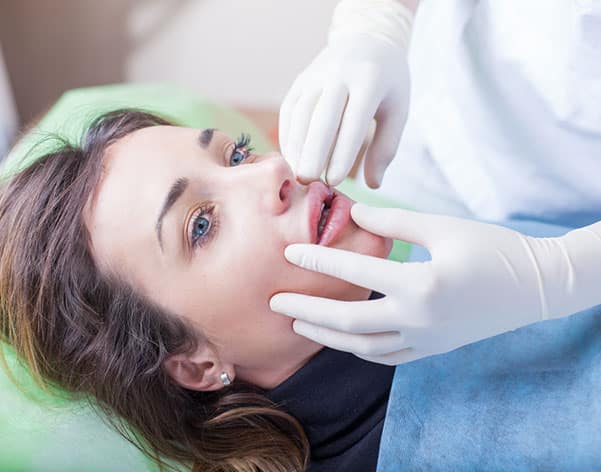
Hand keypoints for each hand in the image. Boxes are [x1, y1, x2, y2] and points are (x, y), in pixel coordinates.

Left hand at [270, 204, 600, 364]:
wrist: (536, 287)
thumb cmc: (492, 249)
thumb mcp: (442, 227)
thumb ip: (393, 222)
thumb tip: (352, 211)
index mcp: (421, 285)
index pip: (356, 274)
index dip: (318, 261)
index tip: (287, 253)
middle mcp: (419, 320)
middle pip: (348, 323)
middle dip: (307, 312)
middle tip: (273, 304)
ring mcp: (426, 340)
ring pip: (363, 346)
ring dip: (326, 336)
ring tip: (298, 324)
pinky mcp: (433, 349)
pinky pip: (386, 355)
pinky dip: (359, 348)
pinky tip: (342, 340)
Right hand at [279, 32, 409, 187]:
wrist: (367, 40)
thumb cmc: (387, 84)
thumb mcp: (397, 111)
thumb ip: (386, 147)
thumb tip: (373, 184)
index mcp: (369, 80)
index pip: (353, 121)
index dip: (342, 152)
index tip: (335, 180)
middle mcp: (339, 74)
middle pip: (321, 117)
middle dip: (313, 152)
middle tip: (308, 182)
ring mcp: (316, 75)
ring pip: (300, 114)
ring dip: (296, 147)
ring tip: (298, 175)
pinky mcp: (300, 81)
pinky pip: (290, 111)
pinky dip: (288, 136)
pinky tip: (292, 159)